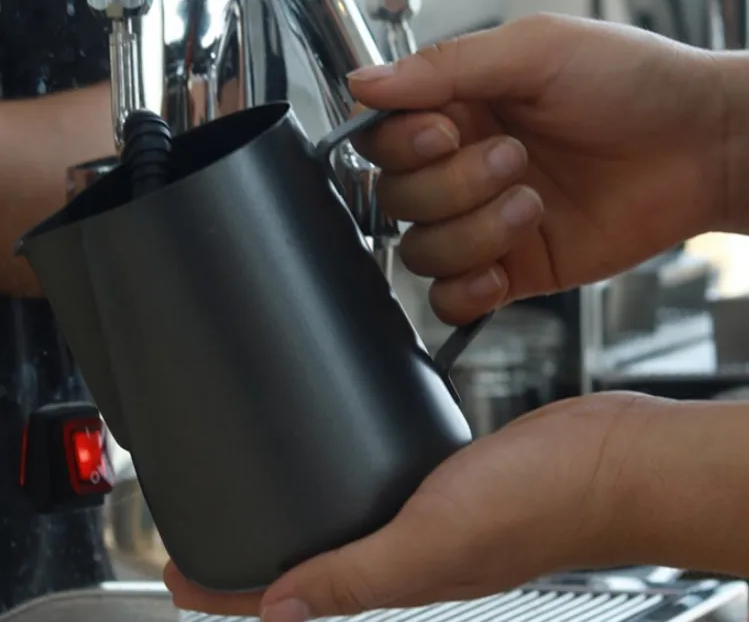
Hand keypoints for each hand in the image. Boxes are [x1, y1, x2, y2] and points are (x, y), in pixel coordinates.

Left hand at [164, 392, 669, 620]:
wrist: (608, 462)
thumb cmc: (544, 504)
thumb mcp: (433, 541)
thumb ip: (357, 574)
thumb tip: (280, 608)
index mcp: (398, 574)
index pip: (293, 595)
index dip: (228, 591)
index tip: (177, 572)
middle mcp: (406, 549)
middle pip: (310, 564)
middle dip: (255, 556)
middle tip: (206, 529)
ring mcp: (427, 511)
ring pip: (343, 522)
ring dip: (297, 516)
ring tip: (258, 488)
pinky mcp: (446, 474)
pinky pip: (380, 484)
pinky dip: (345, 481)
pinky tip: (335, 454)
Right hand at [349, 14, 727, 323]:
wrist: (699, 148)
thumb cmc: (633, 86)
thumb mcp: (536, 51)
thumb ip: (446, 67)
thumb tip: (365, 83)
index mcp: (457, 110)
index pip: (380, 138)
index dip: (400, 144)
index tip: (446, 132)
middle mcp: (461, 169)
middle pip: (394, 199)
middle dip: (452, 185)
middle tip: (514, 158)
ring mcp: (482, 224)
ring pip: (420, 251)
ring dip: (472, 232)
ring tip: (532, 203)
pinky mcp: (511, 270)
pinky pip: (449, 300)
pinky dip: (463, 292)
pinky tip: (500, 270)